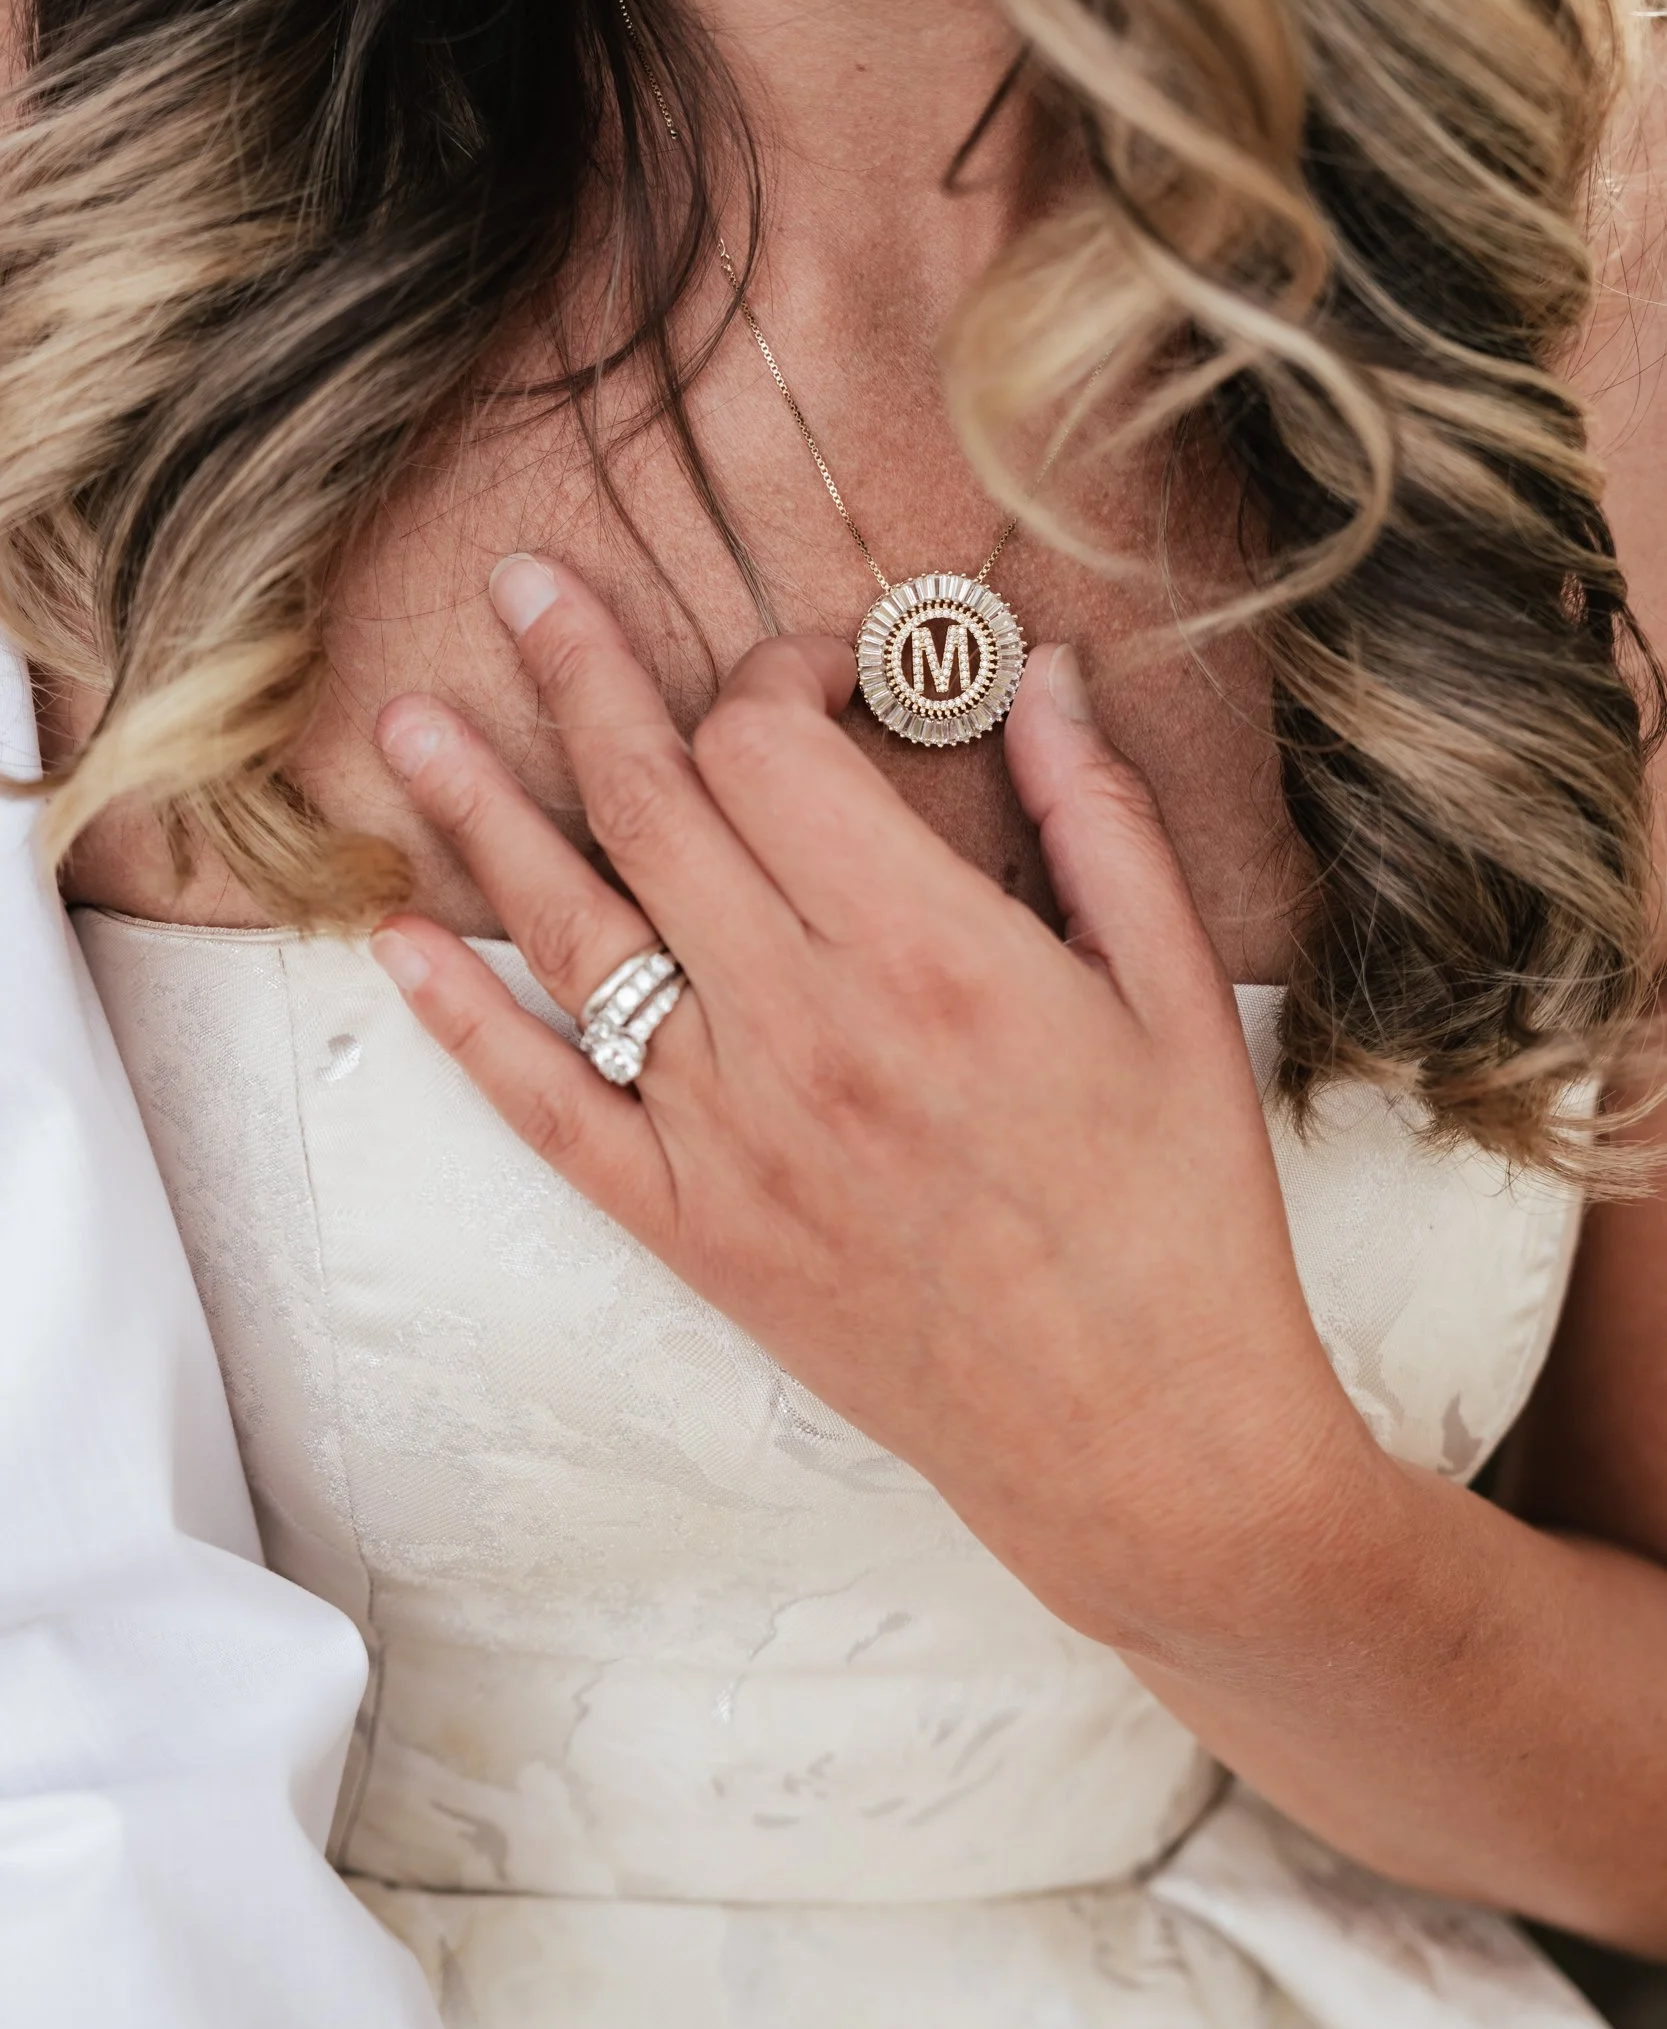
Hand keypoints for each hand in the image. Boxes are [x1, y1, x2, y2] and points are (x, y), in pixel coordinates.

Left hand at [371, 556, 1380, 1661]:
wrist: (1138, 1441)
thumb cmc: (1178, 1219)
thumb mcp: (1176, 997)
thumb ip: (1097, 820)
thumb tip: (1046, 675)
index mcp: (928, 951)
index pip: (770, 749)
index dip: (769, 672)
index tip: (810, 666)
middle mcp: (803, 1026)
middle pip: (651, 804)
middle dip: (581, 676)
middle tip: (527, 587)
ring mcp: (730, 1132)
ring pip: (573, 934)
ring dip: (482, 814)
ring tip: (408, 723)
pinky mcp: (694, 1228)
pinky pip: (548, 1109)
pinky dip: (466, 1024)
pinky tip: (405, 946)